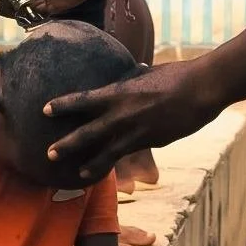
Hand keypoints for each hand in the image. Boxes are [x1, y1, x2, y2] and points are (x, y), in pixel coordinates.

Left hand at [44, 60, 216, 181]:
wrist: (200, 88)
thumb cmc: (178, 75)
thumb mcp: (151, 73)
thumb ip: (138, 77)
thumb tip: (135, 71)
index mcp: (120, 91)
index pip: (84, 99)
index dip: (63, 105)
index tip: (45, 109)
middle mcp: (123, 113)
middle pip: (88, 132)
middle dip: (67, 144)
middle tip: (49, 153)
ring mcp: (136, 130)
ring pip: (105, 152)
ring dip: (88, 164)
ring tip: (75, 174)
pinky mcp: (150, 142)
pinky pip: (125, 156)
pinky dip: (112, 166)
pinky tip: (103, 174)